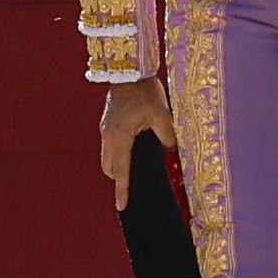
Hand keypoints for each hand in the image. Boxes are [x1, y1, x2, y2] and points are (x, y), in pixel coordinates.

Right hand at [97, 77, 168, 197]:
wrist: (128, 70)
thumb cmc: (144, 91)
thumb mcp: (162, 115)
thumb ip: (167, 137)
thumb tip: (171, 151)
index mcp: (119, 138)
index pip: (121, 171)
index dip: (123, 190)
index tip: (122, 206)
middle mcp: (108, 136)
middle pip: (109, 167)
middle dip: (119, 178)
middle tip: (133, 185)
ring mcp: (106, 128)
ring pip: (108, 156)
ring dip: (118, 164)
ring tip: (135, 167)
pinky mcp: (108, 122)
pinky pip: (110, 144)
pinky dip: (119, 151)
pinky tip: (133, 147)